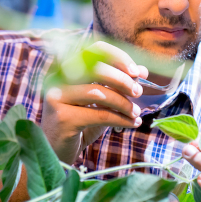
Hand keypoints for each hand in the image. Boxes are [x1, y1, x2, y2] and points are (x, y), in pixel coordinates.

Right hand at [42, 41, 148, 163]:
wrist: (59, 151)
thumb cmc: (82, 121)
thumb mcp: (102, 100)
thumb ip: (119, 83)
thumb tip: (144, 70)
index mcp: (67, 67)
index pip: (94, 50)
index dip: (118, 57)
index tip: (137, 72)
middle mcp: (57, 78)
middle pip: (97, 69)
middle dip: (123, 81)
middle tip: (139, 93)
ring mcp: (56, 97)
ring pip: (99, 93)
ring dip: (124, 103)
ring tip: (135, 113)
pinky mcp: (62, 118)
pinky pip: (99, 115)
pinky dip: (121, 119)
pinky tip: (132, 123)